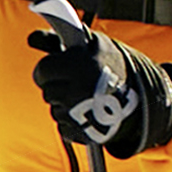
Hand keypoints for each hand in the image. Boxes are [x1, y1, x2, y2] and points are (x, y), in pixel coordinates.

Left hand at [28, 0, 171, 159]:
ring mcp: (79, 114)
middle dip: (56, 87)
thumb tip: (31, 38)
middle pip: (47, 92)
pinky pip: (62, 128)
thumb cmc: (111, 68)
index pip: (42, 70)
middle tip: (74, 83)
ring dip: (64, 105)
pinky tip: (86, 114)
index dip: (48, 70)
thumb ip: (58, 40)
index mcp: (79, 66)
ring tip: (85, 99)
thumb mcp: (91, 46)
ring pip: (54, 110)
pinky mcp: (81, 133)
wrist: (140, 100)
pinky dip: (71, 122)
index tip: (58, 69)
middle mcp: (77, 91)